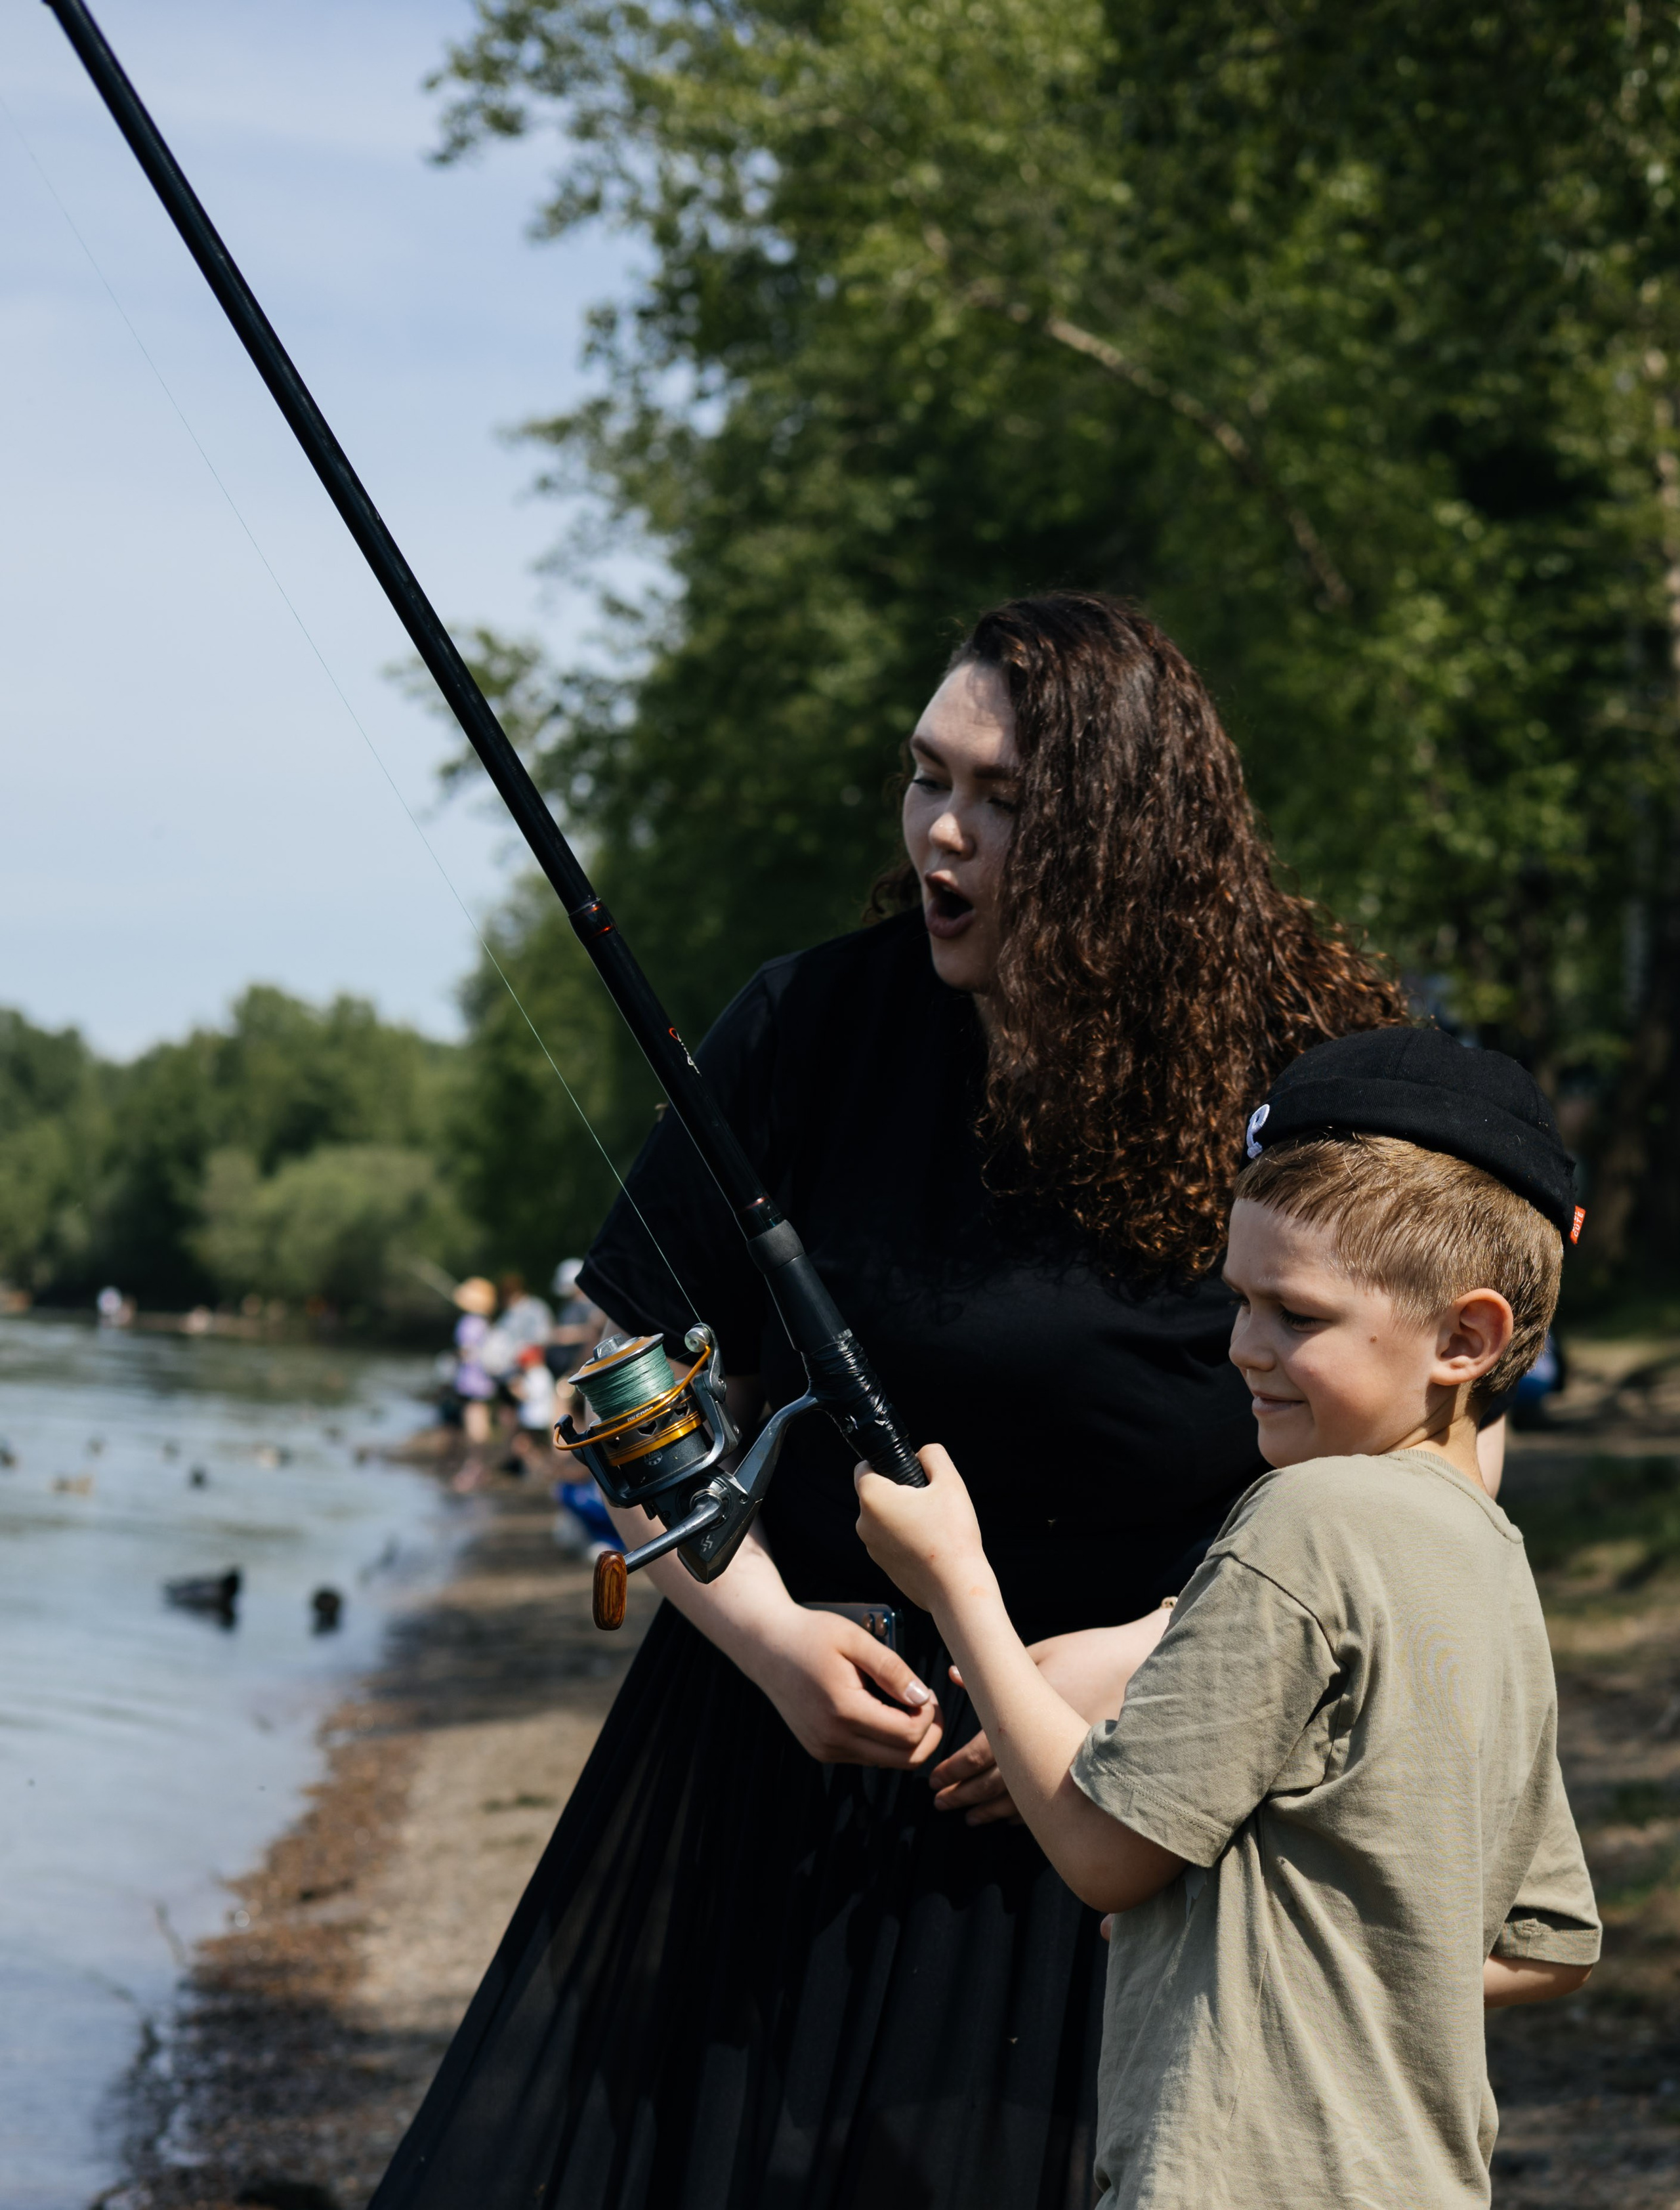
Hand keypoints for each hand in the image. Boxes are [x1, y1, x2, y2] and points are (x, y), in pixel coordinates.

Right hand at [755, 1601, 944, 1765]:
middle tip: (927, 1703)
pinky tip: (880, 1710)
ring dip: (906, 1739)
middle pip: (905, 1759)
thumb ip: (892, 1669)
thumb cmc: (810, 1636)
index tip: (928, 1691)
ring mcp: (825, 1749)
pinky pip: (867, 1756)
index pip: (908, 1735)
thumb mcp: (855, 1640)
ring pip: (888, 1762)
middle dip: (927, 1734)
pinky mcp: (821, 1751)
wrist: (766, 1646)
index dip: (929, 1717)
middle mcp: (833, 1740)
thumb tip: (923, 1698)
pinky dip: (884, 1740)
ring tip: (903, 1703)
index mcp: (843, 1711)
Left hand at [853, 1443, 991, 1615]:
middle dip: (898, 1491)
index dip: (885, 1463)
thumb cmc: (952, 1535)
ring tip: (933, 1524)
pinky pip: (890, 1541)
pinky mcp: (883, 1567)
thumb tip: (922, 1453)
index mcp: (873, 1498)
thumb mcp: (950, 1481)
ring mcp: (872, 1548)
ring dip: (902, 1515)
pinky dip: (905, 1538)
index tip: (908, 1470)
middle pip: (876, 1494)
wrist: (955, 1588)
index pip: (864, 1467)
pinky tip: (930, 1544)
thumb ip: (933, 1455)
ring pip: (884, 1519)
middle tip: (929, 1500)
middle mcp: (864, 1524)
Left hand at [931, 1610, 1177, 1822]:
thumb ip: (995, 1674)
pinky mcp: (1089, 1772)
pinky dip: (1026, 1815)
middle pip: (996, 1784)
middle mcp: (1046, 1746)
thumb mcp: (1038, 1654)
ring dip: (991, 1812)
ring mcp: (1069, 1764)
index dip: (954, 1770)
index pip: (980, 1754)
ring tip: (971, 1819)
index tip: (935, 1779)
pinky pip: (1052, 1805)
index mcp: (1028, 1715)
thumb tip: (954, 1675)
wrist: (1140, 1663)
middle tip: (941, 1804)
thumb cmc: (1086, 1653)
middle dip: (964, 1796)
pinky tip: (1010, 1819)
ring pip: (1022, 1802)